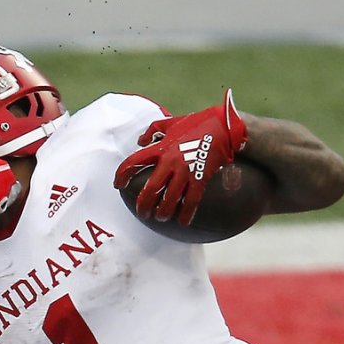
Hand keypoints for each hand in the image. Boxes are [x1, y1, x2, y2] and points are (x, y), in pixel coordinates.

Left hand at [113, 88, 247, 225]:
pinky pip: (191, 200)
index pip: (134, 162)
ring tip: (160, 217)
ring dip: (163, 212)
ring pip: (169, 199)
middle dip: (143, 205)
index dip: (122, 175)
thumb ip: (152, 130)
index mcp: (161, 147)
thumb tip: (140, 141)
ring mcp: (186, 171)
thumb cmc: (197, 123)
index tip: (117, 185)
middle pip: (150, 188)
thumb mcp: (171, 122)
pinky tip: (183, 221)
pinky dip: (186, 214)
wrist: (225, 126)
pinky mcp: (201, 178)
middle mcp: (171, 161)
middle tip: (142, 213)